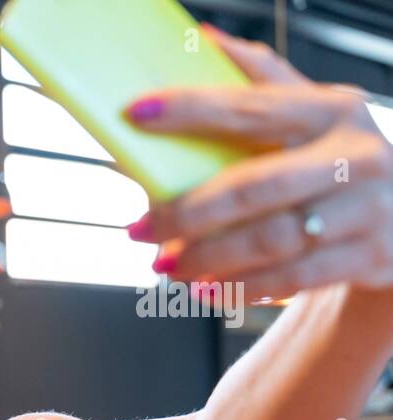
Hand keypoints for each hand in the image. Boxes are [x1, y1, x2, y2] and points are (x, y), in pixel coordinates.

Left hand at [127, 24, 392, 300]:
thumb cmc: (340, 165)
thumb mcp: (315, 117)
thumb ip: (264, 84)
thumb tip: (205, 41)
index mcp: (334, 111)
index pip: (251, 107)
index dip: (191, 109)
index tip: (138, 114)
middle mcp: (356, 156)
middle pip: (254, 187)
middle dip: (186, 212)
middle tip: (141, 228)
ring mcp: (367, 209)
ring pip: (269, 240)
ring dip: (206, 257)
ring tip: (165, 264)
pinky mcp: (369, 256)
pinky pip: (292, 277)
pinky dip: (241, 287)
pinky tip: (205, 288)